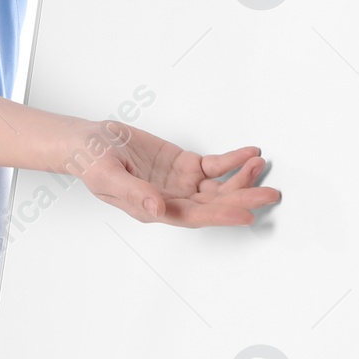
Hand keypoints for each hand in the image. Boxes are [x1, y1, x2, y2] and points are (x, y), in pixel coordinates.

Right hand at [62, 120, 280, 226]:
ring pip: (219, 186)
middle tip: (269, 194)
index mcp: (155, 209)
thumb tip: (158, 210)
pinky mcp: (184, 165)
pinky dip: (232, 160)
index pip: (194, 216)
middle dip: (243, 198)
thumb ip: (134, 193)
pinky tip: (248, 153)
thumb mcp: (107, 176)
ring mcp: (180, 183)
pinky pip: (214, 166)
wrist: (89, 141)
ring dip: (241, 178)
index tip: (246, 214)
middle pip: (214, 204)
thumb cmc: (92, 162)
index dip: (221, 215)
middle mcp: (173, 200)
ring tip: (259, 164)